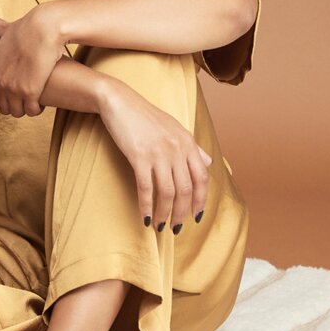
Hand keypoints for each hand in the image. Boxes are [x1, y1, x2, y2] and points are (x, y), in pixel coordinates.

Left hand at [0, 6, 64, 116]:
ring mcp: (13, 87)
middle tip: (26, 99)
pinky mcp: (30, 91)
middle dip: (15, 106)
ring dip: (26, 109)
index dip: (1, 100)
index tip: (12, 95)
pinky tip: (42, 100)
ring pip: (17, 112)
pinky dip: (37, 108)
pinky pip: (31, 111)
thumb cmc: (29, 27)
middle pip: (3, 108)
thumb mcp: (7, 29)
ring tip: (34, 100)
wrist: (44, 28)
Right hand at [97, 81, 212, 232]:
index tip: (196, 216)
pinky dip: (146, 206)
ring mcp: (159, 153)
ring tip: (160, 226)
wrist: (121, 102)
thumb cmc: (146, 117)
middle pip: (186, 189)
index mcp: (188, 143)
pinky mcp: (140, 156)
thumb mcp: (175, 129)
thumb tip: (208, 162)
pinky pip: (146, 188)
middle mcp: (177, 149)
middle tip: (176, 228)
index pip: (202, 178)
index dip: (201, 200)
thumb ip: (193, 148)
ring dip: (165, 214)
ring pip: (168, 192)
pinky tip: (144, 218)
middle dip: (182, 213)